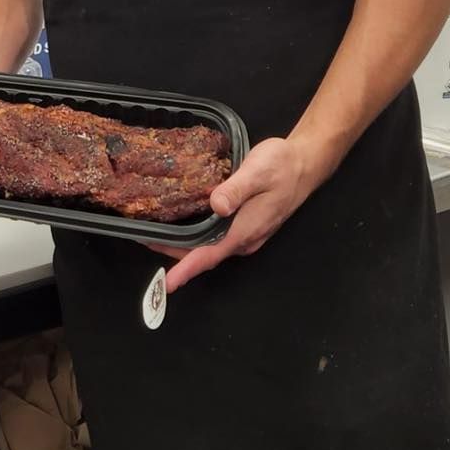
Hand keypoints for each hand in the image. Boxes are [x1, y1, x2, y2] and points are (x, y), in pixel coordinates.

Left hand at [147, 136, 317, 293]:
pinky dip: (199, 235)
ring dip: (186, 244)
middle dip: (175, 253)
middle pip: (205, 254)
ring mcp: (247, 234)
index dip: (186, 269)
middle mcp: (244, 238)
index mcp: (244, 230)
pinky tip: (187, 222)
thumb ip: (236, 189)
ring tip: (158, 233)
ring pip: (211, 246)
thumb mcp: (257, 172)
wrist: (304, 164)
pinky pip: (218, 237)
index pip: (209, 255)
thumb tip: (215, 206)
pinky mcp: (248, 225)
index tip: (167, 284)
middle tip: (145, 239)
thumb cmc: (281, 167)